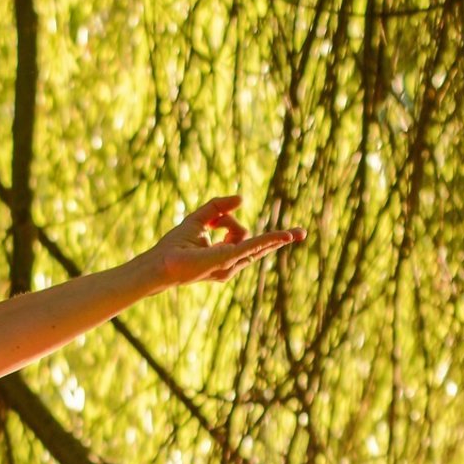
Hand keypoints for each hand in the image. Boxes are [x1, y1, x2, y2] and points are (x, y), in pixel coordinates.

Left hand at [137, 195, 303, 288]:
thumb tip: (242, 199)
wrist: (160, 264)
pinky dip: (268, 240)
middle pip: (256, 244)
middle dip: (279, 238)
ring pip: (248, 237)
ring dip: (228, 224)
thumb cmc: (174, 245)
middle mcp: (232, 264)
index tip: (286, 233)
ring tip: (220, 234)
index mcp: (226, 256)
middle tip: (303, 232)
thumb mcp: (199, 218)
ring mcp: (231, 264)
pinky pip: (252, 245)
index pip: (245, 238)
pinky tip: (284, 236)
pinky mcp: (227, 260)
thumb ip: (218, 206)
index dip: (256, 233)